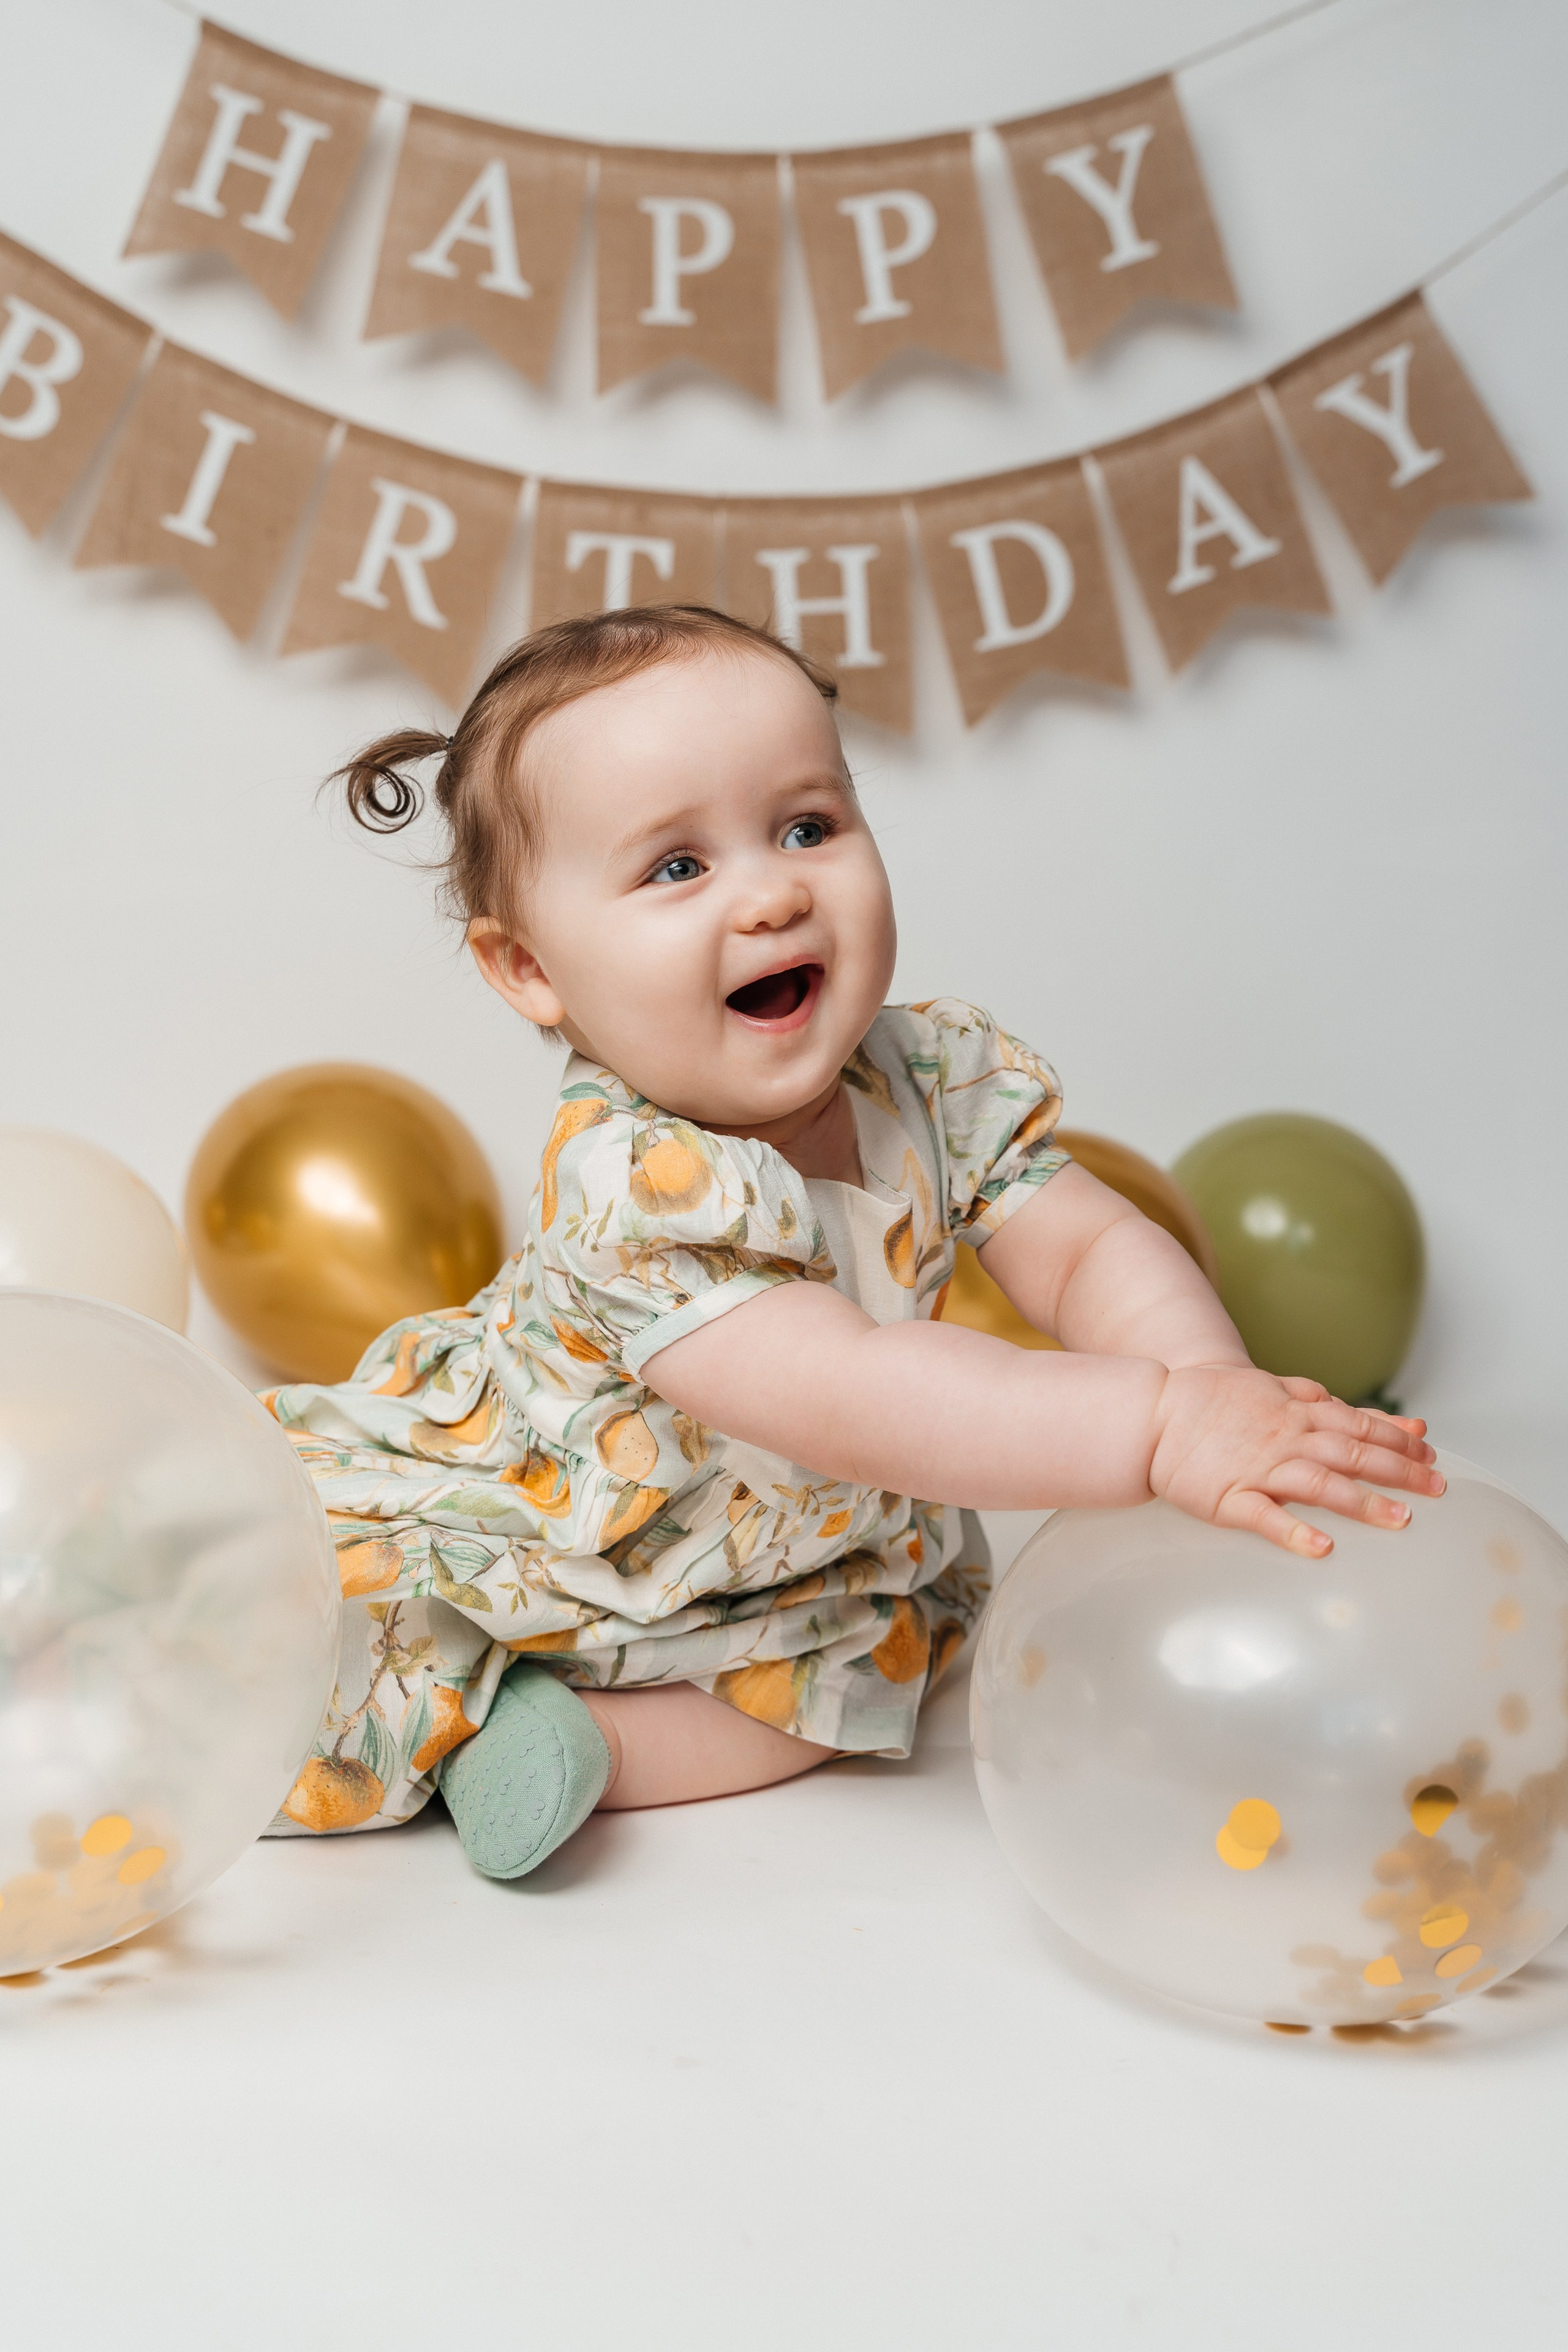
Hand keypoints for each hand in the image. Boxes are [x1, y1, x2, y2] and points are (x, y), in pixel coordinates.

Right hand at [1147, 1363, 1442, 1555]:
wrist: (1150, 1415)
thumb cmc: (1208, 1403)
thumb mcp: (1264, 1386)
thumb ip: (1307, 1396)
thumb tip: (1345, 1403)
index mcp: (1295, 1413)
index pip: (1358, 1425)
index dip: (1398, 1439)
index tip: (1431, 1453)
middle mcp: (1285, 1439)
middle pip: (1353, 1454)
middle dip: (1400, 1471)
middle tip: (1438, 1488)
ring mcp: (1259, 1469)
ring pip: (1321, 1485)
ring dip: (1363, 1502)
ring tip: (1401, 1520)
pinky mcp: (1230, 1499)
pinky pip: (1267, 1518)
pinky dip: (1295, 1533)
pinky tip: (1324, 1548)